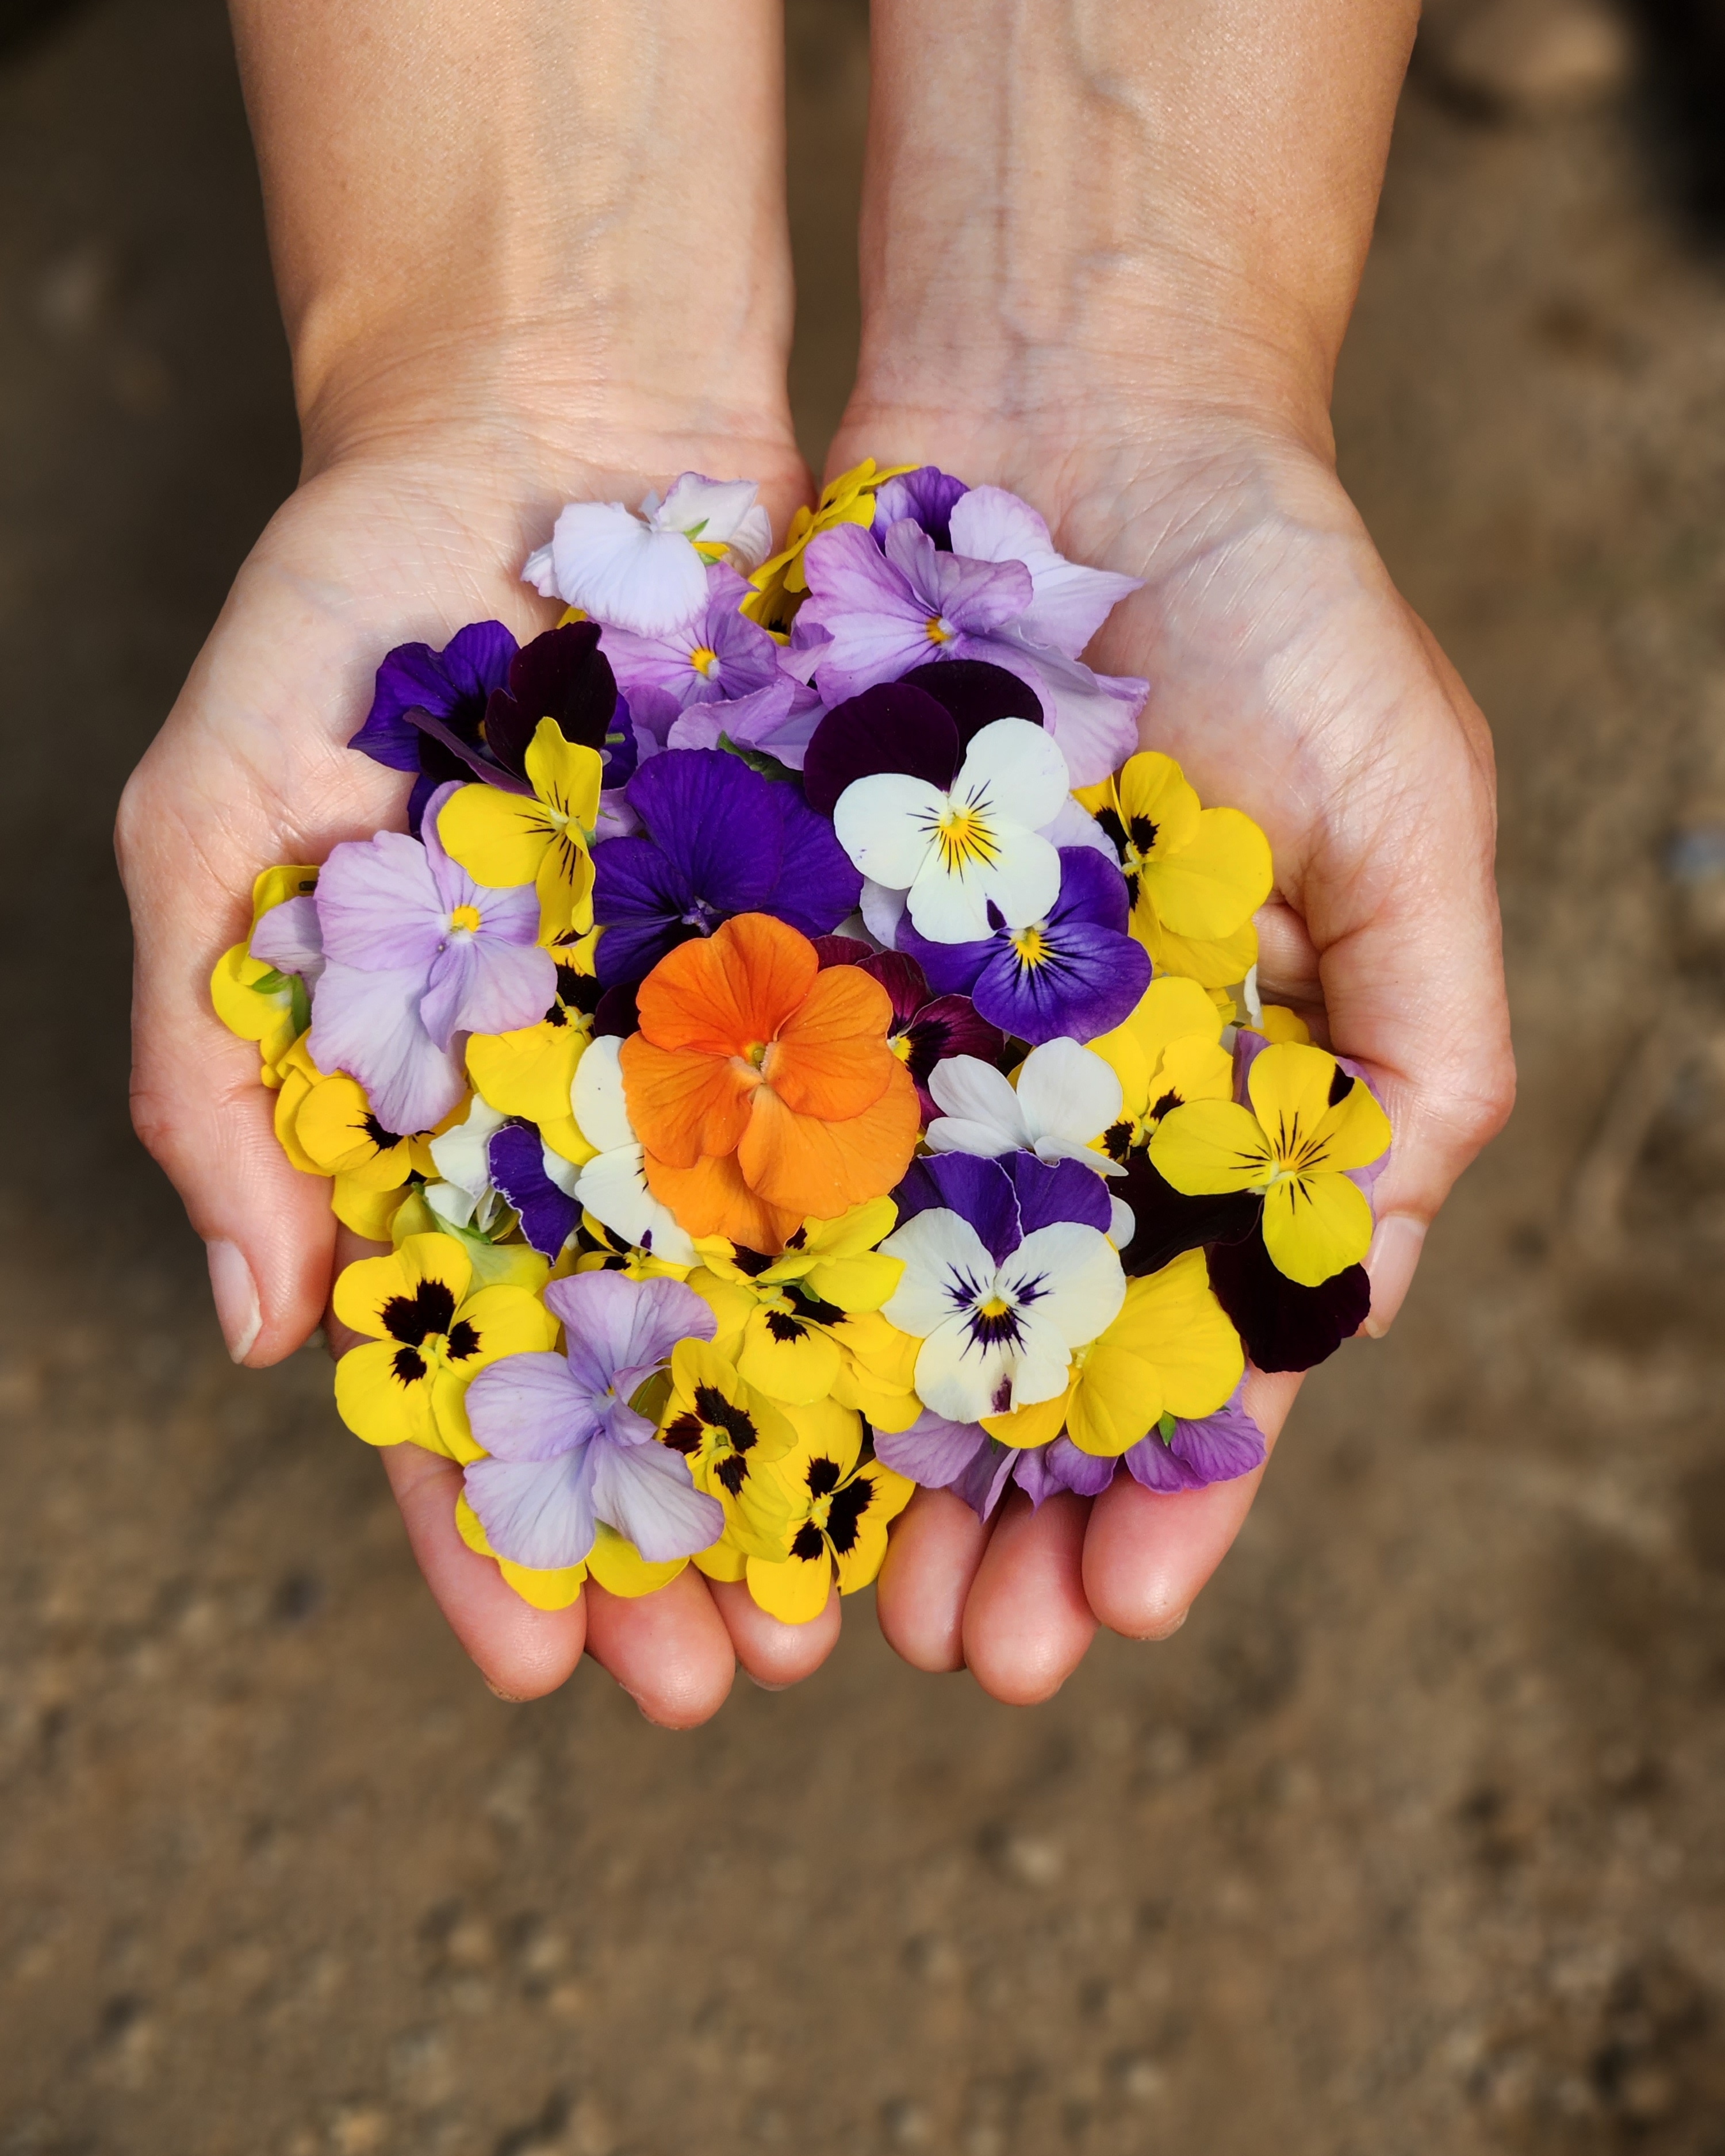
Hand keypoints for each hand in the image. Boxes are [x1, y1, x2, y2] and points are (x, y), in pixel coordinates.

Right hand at [116, 411, 873, 1721]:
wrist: (547, 413)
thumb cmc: (345, 611)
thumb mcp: (216, 821)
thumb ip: (215, 1069)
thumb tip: (255, 1324)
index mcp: (436, 1118)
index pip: (451, 1369)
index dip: (486, 1530)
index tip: (540, 1672)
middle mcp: (596, 1105)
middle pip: (644, 1368)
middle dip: (684, 1529)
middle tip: (732, 1687)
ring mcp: (736, 1035)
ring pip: (793, 1286)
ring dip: (827, 1447)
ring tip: (872, 1600)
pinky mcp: (863, 945)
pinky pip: (909, 1121)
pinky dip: (937, 1252)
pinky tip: (976, 1386)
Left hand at [830, 399, 1514, 1698]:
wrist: (1080, 410)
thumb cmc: (1282, 597)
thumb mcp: (1404, 807)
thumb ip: (1422, 1030)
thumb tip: (1387, 1241)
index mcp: (1223, 1104)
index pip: (1205, 1350)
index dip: (1172, 1495)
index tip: (1119, 1619)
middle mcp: (1065, 1102)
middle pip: (1027, 1364)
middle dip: (1002, 1522)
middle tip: (958, 1662)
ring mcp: (926, 1039)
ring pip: (880, 1292)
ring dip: (860, 1454)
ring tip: (826, 1599)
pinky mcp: (798, 956)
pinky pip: (761, 1136)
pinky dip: (740, 1266)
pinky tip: (712, 1392)